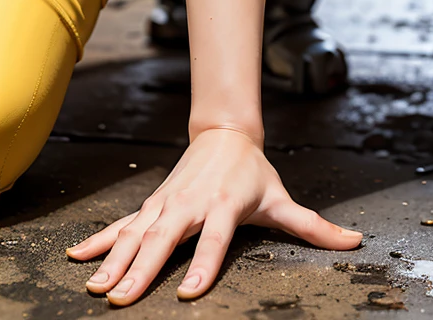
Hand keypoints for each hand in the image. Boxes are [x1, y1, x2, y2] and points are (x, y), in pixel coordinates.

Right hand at [66, 127, 361, 305]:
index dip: (204, 265)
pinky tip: (77, 259)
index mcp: (223, 206)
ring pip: (136, 234)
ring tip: (95, 288)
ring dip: (114, 261)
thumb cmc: (253, 172)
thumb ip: (314, 226)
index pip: (213, 240)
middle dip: (142, 271)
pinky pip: (121, 225)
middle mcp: (191, 205)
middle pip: (164, 240)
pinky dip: (99, 241)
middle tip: (121, 300)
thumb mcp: (282, 198)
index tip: (189, 292)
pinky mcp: (152, 205)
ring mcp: (166, 204)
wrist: (224, 134)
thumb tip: (354, 242)